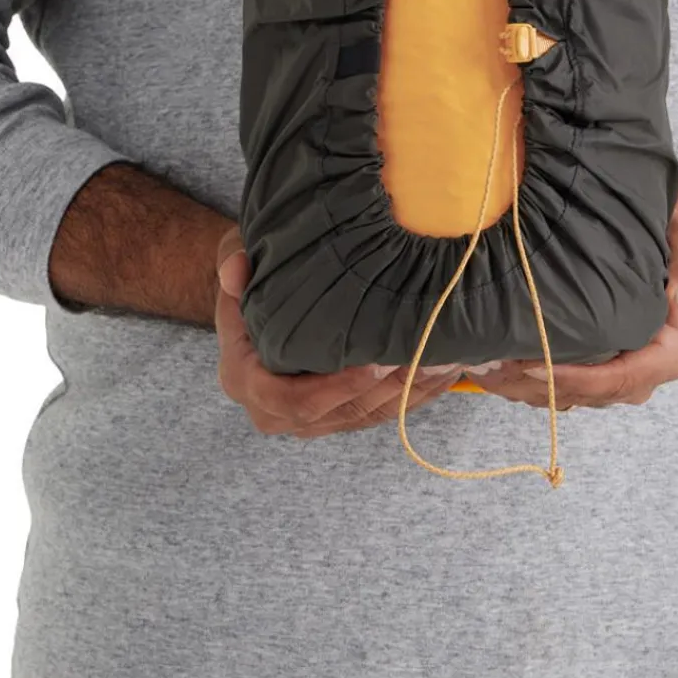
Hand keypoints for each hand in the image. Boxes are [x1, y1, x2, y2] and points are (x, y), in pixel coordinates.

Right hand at [214, 226, 465, 436]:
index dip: (335, 387)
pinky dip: (413, 395)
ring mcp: (309, 418)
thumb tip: (236, 270)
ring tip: (444, 362)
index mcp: (246, 380)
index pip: (291, 400)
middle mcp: (274, 410)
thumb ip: (233, 263)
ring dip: (408, 393)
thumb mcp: (234, 258)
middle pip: (338, 414)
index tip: (373, 363)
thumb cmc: (251, 274)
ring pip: (365, 416)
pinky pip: (379, 413)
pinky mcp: (337, 415)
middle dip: (385, 389)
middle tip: (423, 359)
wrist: (255, 298)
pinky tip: (444, 371)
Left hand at [474, 202, 677, 408]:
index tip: (532, 365)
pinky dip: (526, 381)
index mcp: (670, 351)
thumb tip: (677, 305)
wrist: (664, 241)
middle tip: (490, 368)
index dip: (575, 378)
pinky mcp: (595, 369)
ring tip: (481, 368)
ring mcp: (617, 375)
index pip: (621, 379)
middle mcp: (643, 372)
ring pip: (569, 397)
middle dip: (537, 385)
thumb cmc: (671, 239)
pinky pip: (561, 387)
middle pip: (587, 395)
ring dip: (524, 388)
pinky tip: (491, 366)